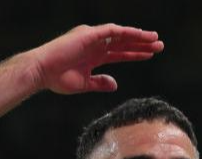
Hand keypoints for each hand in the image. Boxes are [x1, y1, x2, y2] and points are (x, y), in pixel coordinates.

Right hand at [28, 24, 163, 94]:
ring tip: (155, 39)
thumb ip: (100, 82)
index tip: (150, 55)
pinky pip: (111, 31)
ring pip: (120, 35)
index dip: (135, 54)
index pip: (119, 53)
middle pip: (123, 43)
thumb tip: (115, 84)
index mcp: (94, 57)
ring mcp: (92, 38)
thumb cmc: (57, 78)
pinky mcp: (88, 34)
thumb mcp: (84, 83)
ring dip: (138, 36)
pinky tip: (138, 34)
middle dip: (141, 44)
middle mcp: (95, 45)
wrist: (42, 72)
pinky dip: (125, 32)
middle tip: (160, 46)